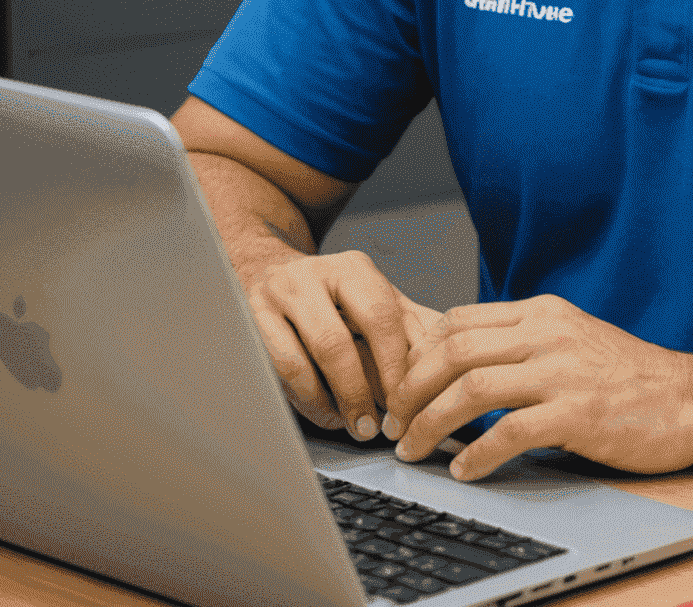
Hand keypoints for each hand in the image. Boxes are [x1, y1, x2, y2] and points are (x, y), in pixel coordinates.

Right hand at [243, 248, 427, 439]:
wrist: (268, 268)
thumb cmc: (330, 294)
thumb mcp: (373, 298)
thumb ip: (410, 324)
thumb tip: (444, 359)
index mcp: (353, 268)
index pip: (382, 317)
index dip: (396, 366)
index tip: (409, 403)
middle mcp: (312, 276)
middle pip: (337, 342)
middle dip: (360, 391)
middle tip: (379, 425)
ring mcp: (275, 298)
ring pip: (302, 362)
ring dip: (332, 402)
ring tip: (355, 424)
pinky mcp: (248, 321)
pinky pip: (279, 371)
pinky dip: (307, 400)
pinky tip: (326, 413)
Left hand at [380, 295, 692, 480]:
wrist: (689, 397)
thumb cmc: (629, 377)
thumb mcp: (572, 340)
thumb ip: (524, 343)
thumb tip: (461, 366)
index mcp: (542, 311)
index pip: (459, 320)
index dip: (418, 354)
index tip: (400, 387)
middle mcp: (548, 332)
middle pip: (454, 349)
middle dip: (411, 389)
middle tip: (393, 422)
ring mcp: (563, 370)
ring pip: (472, 387)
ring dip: (430, 423)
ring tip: (414, 449)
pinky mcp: (579, 411)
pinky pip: (509, 431)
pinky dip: (476, 453)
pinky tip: (464, 470)